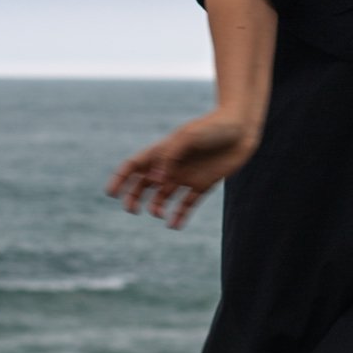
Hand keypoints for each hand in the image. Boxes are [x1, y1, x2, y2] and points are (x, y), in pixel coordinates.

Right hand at [107, 110, 260, 229]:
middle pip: (144, 184)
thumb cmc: (213, 127)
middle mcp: (171, 165)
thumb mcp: (188, 138)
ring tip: (157, 213)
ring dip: (155, 207)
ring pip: (162, 196)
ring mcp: (186, 175)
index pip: (134, 166)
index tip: (111, 193)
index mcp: (162, 150)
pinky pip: (187, 204)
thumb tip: (157, 181)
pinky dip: (179, 216)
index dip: (120, 179)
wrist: (241, 129)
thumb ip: (170, 157)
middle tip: (131, 210)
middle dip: (133, 197)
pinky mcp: (203, 184)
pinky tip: (173, 225)